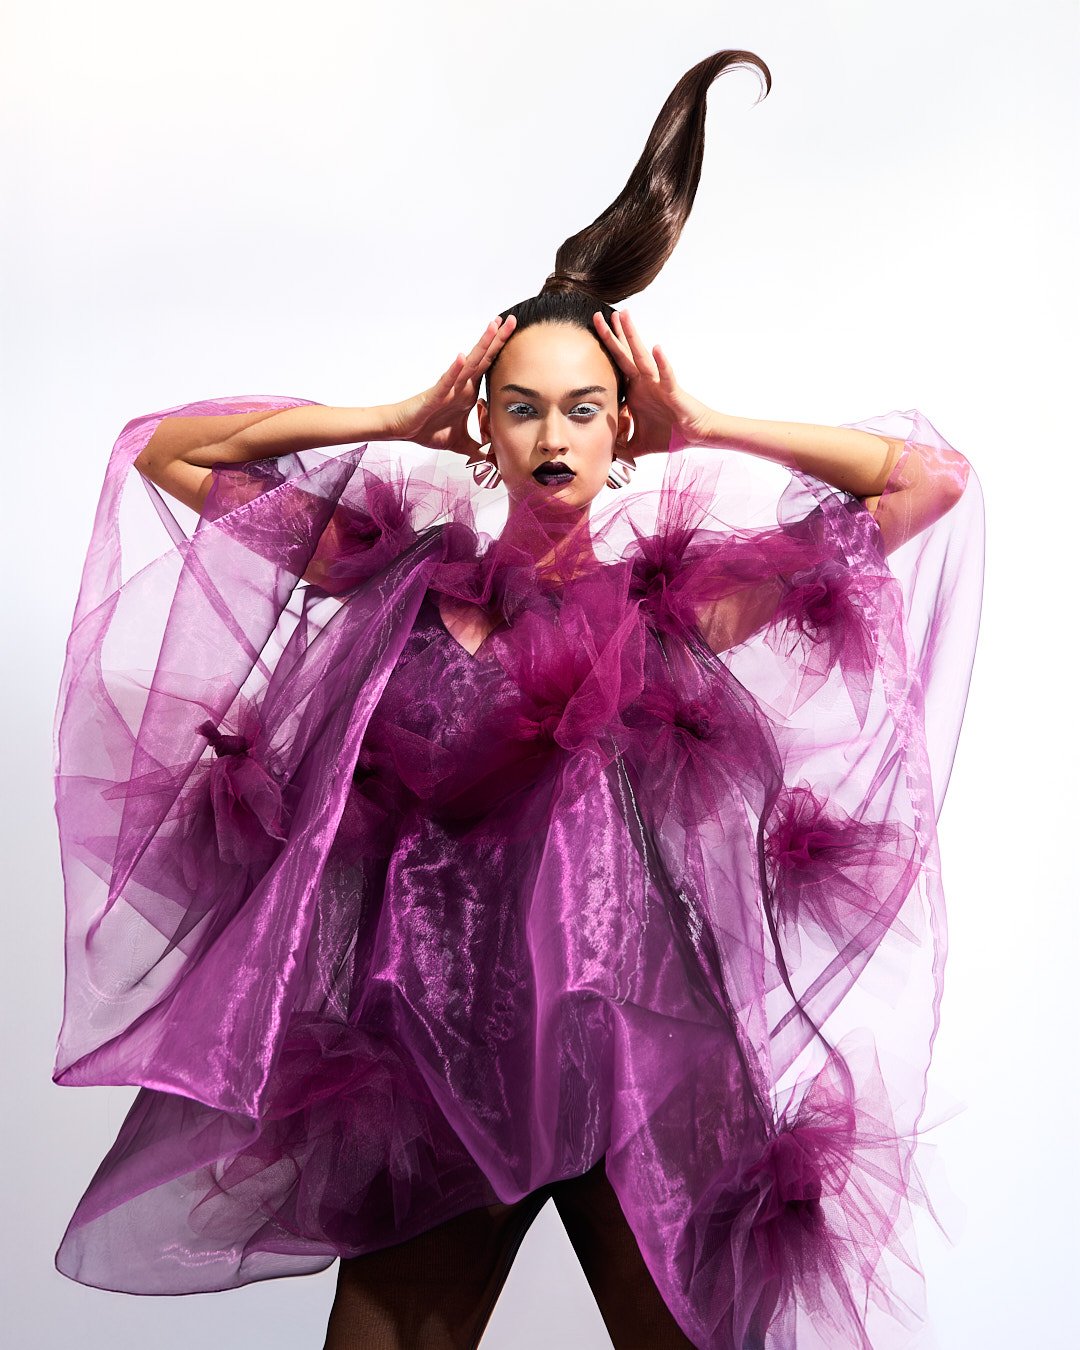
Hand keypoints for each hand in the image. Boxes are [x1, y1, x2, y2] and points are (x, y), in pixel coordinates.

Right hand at [386, 315, 517, 458]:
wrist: (403, 430)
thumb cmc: (427, 430)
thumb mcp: (461, 444)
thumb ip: (478, 449)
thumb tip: (494, 459)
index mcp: (469, 392)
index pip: (490, 368)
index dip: (502, 351)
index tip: (517, 335)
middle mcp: (461, 385)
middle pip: (483, 358)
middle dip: (498, 338)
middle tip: (512, 319)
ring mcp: (449, 387)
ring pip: (468, 363)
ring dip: (481, 344)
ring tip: (493, 325)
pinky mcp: (435, 395)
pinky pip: (446, 381)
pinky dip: (454, 369)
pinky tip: (461, 357)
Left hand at [592, 309, 713, 461]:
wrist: (695, 436)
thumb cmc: (670, 435)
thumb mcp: (638, 445)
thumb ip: (621, 447)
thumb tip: (605, 456)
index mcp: (635, 390)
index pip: (616, 366)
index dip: (605, 351)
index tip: (590, 333)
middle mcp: (645, 382)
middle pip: (624, 354)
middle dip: (611, 335)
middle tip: (596, 315)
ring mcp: (658, 384)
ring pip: (642, 356)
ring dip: (633, 336)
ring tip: (624, 316)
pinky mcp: (672, 391)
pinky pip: (667, 376)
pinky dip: (662, 362)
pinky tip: (657, 348)